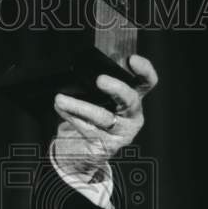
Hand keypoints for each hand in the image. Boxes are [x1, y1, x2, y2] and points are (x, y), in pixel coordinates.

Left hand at [51, 55, 157, 178]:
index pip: (146, 82)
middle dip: (116, 88)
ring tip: (60, 99)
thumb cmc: (91, 117)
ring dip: (80, 106)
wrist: (83, 149)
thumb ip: (97, 82)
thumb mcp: (98, 97)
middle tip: (100, 80)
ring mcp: (121, 132)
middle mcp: (132, 115)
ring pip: (104, 117)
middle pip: (130, 99)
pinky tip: (60, 108)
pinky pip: (87, 129)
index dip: (144, 70)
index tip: (132, 59)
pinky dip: (71, 117)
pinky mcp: (106, 145)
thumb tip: (84, 65)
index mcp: (133, 97)